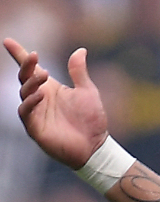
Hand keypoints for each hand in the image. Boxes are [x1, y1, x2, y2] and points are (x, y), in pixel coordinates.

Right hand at [3, 37, 108, 169]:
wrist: (96, 146)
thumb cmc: (91, 120)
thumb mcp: (87, 91)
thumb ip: (79, 72)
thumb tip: (80, 50)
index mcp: (50, 88)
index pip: (31, 70)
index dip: (19, 55)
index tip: (8, 41)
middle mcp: (39, 99)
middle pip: (25, 78)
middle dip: (26, 65)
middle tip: (34, 56)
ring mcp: (35, 113)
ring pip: (24, 93)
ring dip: (31, 83)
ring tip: (44, 75)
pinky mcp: (35, 128)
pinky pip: (26, 112)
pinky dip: (31, 102)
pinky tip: (41, 95)